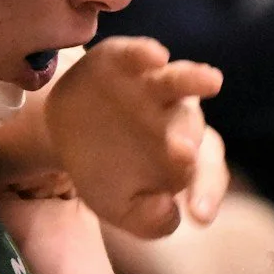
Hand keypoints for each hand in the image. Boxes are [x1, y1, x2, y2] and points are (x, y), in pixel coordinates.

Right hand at [46, 37, 225, 237]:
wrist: (62, 131)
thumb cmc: (103, 171)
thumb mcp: (119, 207)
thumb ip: (147, 221)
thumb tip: (169, 214)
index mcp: (185, 156)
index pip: (206, 172)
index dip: (207, 192)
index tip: (199, 217)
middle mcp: (176, 117)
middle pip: (192, 126)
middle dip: (188, 140)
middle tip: (184, 156)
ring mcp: (152, 86)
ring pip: (179, 81)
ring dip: (194, 79)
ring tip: (211, 80)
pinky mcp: (125, 60)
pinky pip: (140, 54)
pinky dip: (146, 53)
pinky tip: (154, 57)